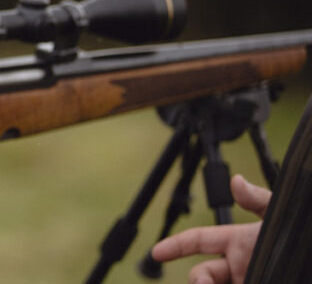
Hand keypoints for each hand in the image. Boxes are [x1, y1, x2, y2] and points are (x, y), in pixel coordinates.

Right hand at [151, 174, 271, 283]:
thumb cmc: (298, 243)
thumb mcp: (278, 219)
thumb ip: (260, 199)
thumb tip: (237, 181)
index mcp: (239, 243)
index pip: (198, 241)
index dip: (175, 245)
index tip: (157, 253)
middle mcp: (238, 265)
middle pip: (202, 274)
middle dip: (197, 279)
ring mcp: (244, 281)